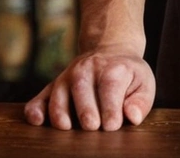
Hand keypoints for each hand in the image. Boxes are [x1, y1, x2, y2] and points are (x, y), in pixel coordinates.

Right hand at [24, 48, 155, 130]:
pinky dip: (36, 109)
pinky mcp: (54, 86)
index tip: (112, 125)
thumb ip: (141, 102)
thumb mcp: (143, 83)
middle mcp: (87, 69)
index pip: (110, 88)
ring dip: (60, 113)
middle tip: (91, 128)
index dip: (110, 109)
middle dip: (86, 112)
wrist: (110, 51)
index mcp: (112, 68)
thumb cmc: (128, 75)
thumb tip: (132, 117)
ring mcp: (68, 77)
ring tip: (66, 129)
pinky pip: (40, 96)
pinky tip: (37, 121)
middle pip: (82, 90)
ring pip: (59, 94)